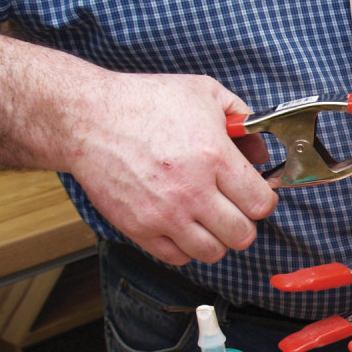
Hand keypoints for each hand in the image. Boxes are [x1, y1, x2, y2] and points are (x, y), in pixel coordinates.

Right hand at [69, 72, 275, 264]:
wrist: (87, 118)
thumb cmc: (145, 103)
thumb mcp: (205, 93)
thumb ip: (244, 121)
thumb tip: (262, 154)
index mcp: (214, 157)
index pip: (261, 203)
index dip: (264, 200)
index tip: (256, 194)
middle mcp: (191, 190)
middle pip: (242, 234)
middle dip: (244, 222)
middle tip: (233, 208)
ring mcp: (164, 213)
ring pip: (213, 252)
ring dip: (216, 237)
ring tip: (207, 218)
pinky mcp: (139, 228)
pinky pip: (179, 257)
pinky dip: (186, 246)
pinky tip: (182, 224)